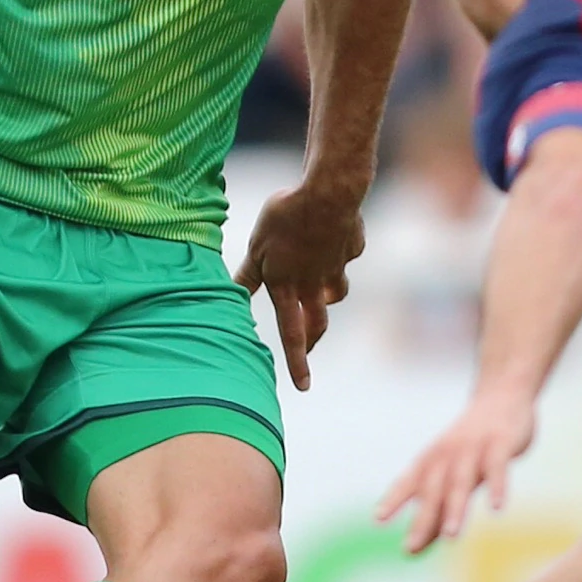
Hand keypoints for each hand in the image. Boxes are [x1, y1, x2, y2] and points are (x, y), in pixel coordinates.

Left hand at [232, 181, 365, 389]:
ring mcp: (337, 266)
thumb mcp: (257, 247)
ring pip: (336, 291)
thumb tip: (229, 297)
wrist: (330, 194)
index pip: (291, 334)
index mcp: (289, 287)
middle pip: (318, 321)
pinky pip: (346, 253)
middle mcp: (315, 284)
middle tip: (311, 348)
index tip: (303, 387)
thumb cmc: (286, 219)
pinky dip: (340, 249)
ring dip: (328, 296)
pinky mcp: (351, 247)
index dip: (297, 362)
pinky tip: (335, 234)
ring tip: (321, 293)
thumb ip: (247, 276)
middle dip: (314, 338)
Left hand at [377, 388, 536, 550]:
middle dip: (423, 518)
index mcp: (432, 460)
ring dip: (455, 508)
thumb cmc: (471, 445)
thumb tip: (412, 551)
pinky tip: (497, 508)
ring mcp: (473, 448)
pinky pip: (497, 468)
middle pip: (433, 489)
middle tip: (411, 546)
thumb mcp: (451, 478)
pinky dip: (498, 487)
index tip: (379, 519)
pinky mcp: (501, 444)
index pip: (408, 481)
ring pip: (461, 481)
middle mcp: (447, 454)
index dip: (394, 498)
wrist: (502, 395)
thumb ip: (434, 513)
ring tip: (450, 536)